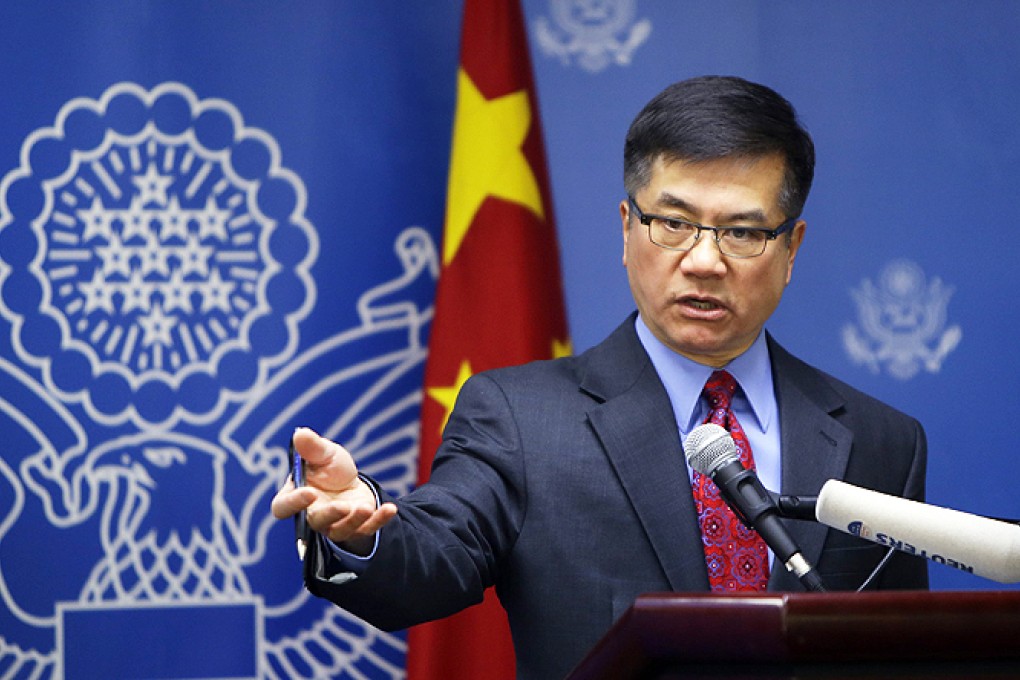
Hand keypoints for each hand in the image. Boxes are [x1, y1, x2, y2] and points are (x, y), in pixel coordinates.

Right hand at [271, 427, 397, 553]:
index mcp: (296, 495)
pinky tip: (390, 509)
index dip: (293, 502)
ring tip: (365, 507)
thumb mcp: (324, 453)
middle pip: (315, 522)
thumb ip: (312, 447)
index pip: (283, 506)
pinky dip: (379, 521)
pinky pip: (367, 530)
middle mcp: (312, 515)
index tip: (309, 493)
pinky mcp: (356, 530)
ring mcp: (334, 525)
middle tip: (342, 506)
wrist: (351, 480)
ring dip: (353, 520)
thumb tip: (300, 434)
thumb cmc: (330, 468)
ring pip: (340, 530)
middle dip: (329, 515)